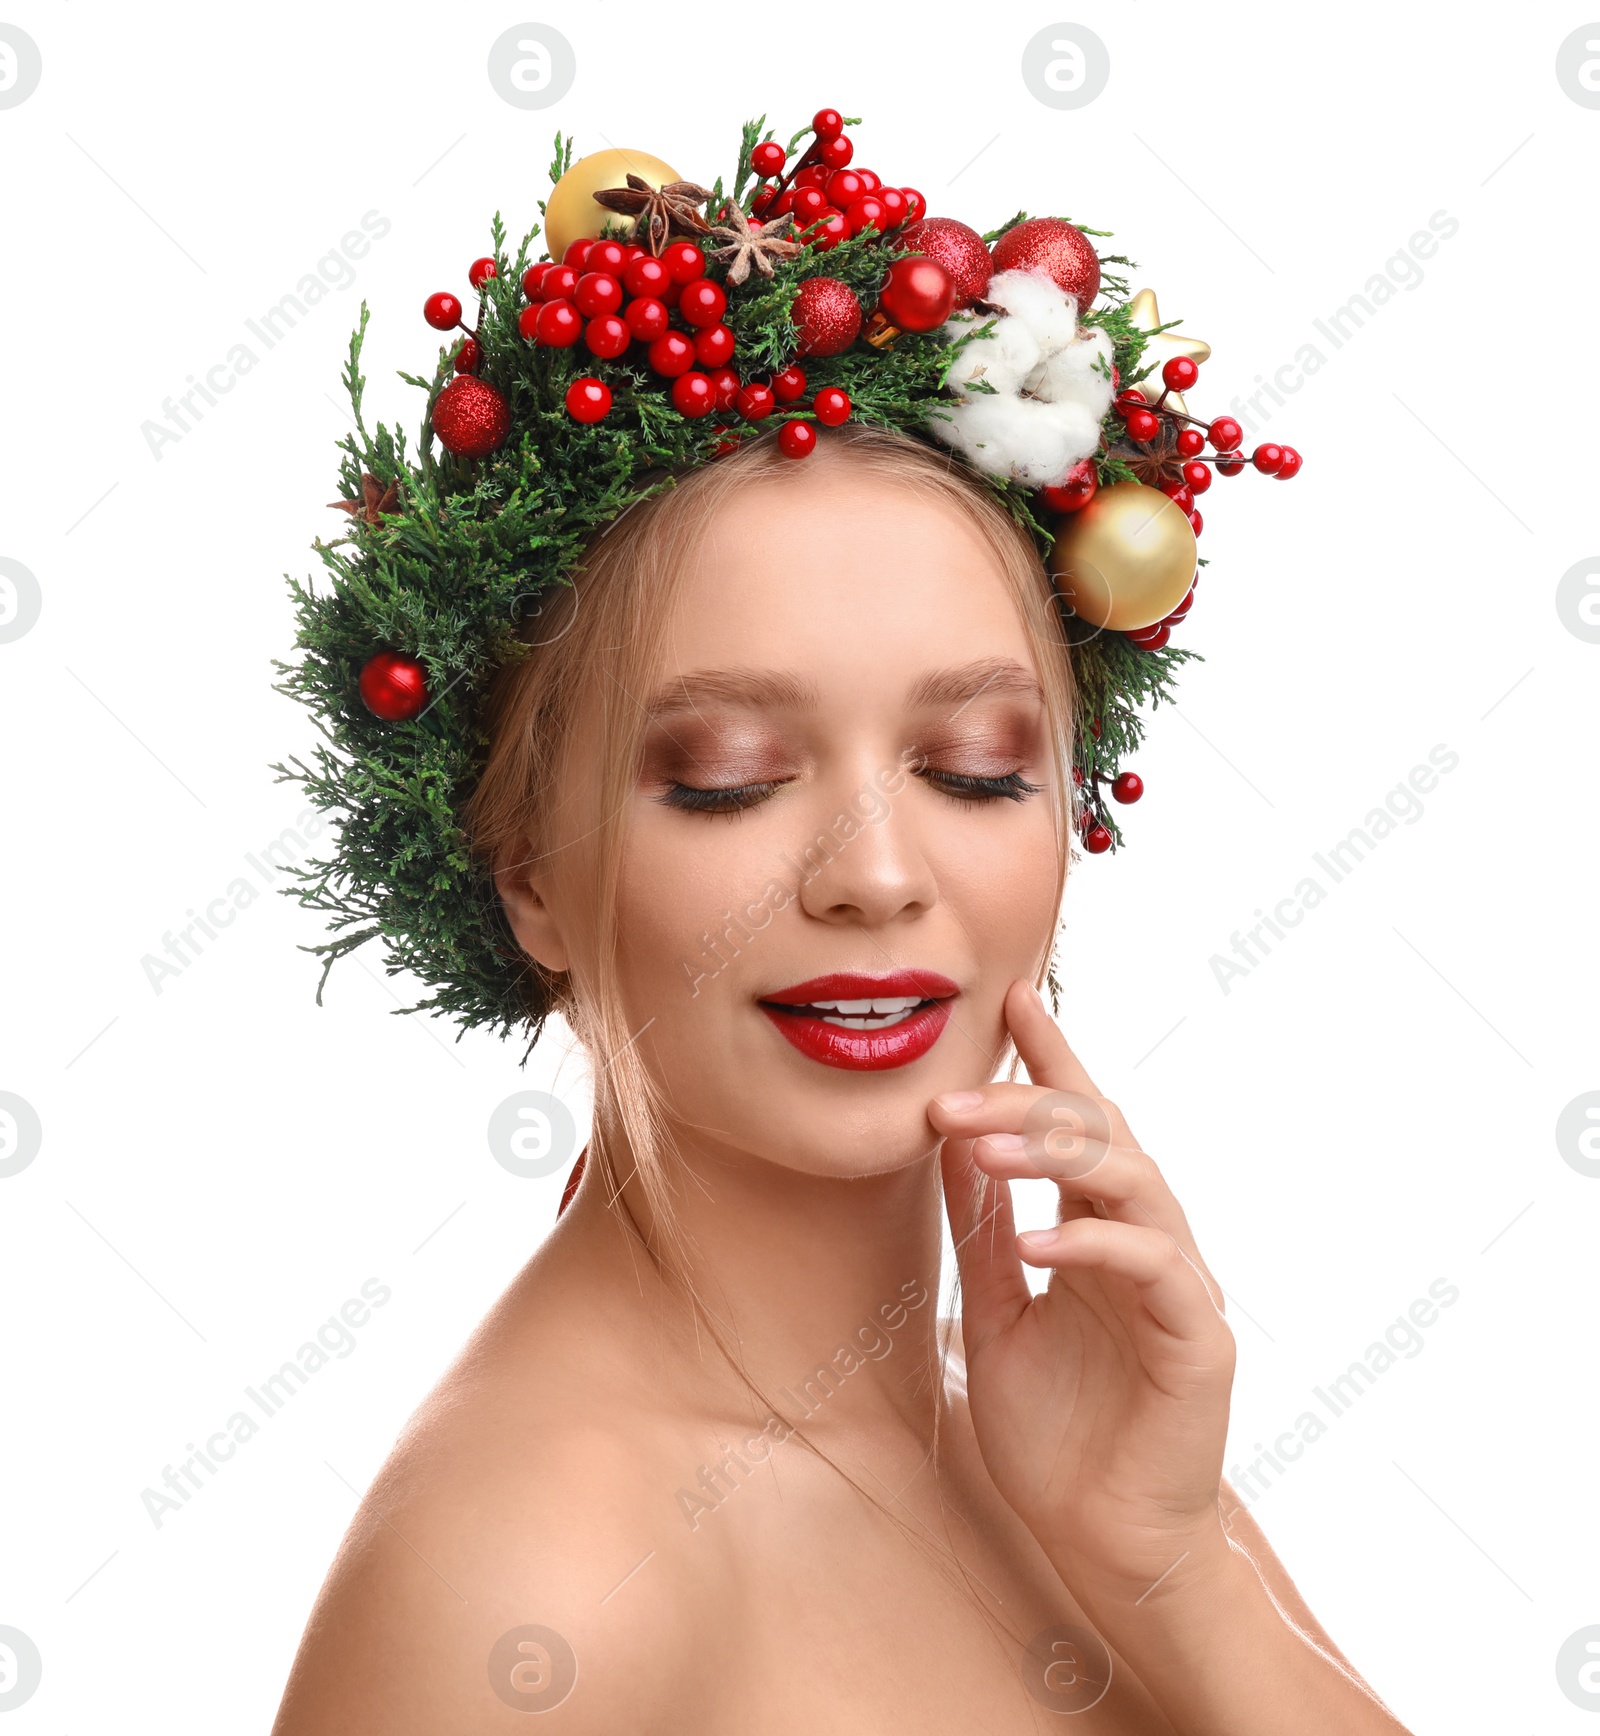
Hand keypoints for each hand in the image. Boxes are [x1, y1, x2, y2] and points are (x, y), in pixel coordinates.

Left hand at [929, 981, 1236, 1598]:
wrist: (1102, 1544)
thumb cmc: (1055, 1436)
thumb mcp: (995, 1316)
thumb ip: (981, 1235)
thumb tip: (951, 1147)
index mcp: (1098, 1233)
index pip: (1080, 1124)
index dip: (1050, 1058)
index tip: (1010, 996)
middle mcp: (1145, 1243)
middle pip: (1102, 1136)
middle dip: (1025, 1104)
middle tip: (948, 1101)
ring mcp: (1178, 1285)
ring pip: (1134, 1180)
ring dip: (1055, 1154)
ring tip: (979, 1148)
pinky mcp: (1198, 1337)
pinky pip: (1151, 1264)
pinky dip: (1090, 1241)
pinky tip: (1031, 1240)